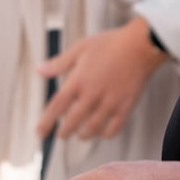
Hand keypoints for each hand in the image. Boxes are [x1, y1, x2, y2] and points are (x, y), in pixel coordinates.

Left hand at [36, 17, 169, 140]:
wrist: (140, 45)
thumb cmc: (109, 44)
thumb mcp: (80, 48)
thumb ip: (59, 63)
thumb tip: (39, 70)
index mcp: (78, 80)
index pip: (57, 106)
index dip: (46, 122)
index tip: (39, 133)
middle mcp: (92, 95)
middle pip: (73, 122)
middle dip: (64, 132)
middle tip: (61, 135)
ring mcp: (110, 103)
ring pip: (93, 129)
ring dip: (83, 134)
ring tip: (80, 134)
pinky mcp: (126, 107)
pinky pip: (114, 129)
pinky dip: (105, 134)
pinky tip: (101, 132)